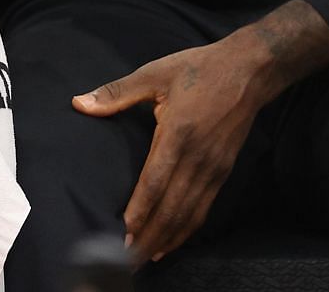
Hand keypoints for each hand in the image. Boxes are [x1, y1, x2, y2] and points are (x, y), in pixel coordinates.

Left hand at [73, 34, 273, 262]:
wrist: (249, 70)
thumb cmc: (197, 69)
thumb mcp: (154, 74)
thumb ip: (116, 93)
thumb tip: (79, 103)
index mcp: (178, 133)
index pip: (155, 182)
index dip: (139, 210)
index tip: (123, 232)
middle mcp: (198, 157)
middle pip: (172, 208)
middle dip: (149, 236)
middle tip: (126, 259)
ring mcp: (214, 168)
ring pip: (189, 214)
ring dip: (166, 239)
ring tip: (144, 258)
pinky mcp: (223, 171)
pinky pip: (203, 208)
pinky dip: (186, 229)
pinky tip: (171, 241)